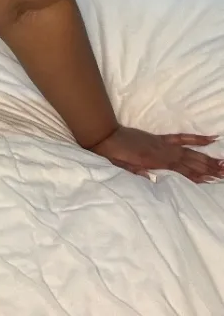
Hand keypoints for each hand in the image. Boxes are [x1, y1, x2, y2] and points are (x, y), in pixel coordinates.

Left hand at [89, 126, 223, 182]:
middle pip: (190, 162)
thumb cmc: (112, 154)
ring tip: (223, 164)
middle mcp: (162, 152)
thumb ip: (138, 173)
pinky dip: (196, 138)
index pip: (180, 171)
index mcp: (154, 161)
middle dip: (208, 168)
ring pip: (189, 152)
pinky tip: (210, 138)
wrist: (103, 135)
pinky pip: (181, 138)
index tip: (210, 181)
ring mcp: (162, 144)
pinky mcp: (159, 138)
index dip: (196, 177)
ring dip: (206, 158)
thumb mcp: (123, 168)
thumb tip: (153, 179)